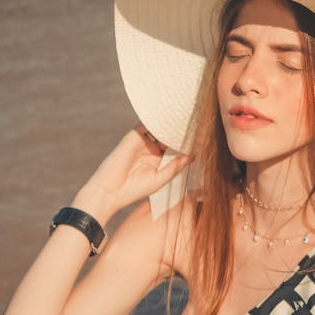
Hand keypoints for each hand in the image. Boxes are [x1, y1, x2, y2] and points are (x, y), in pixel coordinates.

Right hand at [75, 124, 192, 218]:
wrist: (109, 191)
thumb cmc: (134, 190)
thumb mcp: (160, 179)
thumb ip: (175, 167)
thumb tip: (192, 156)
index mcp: (159, 160)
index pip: (176, 147)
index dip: (188, 144)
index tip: (204, 140)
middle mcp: (152, 148)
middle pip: (170, 136)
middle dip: (183, 132)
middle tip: (200, 126)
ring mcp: (143, 141)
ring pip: (161, 128)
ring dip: (173, 126)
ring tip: (189, 122)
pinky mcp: (134, 135)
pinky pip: (149, 124)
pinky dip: (160, 122)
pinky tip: (173, 123)